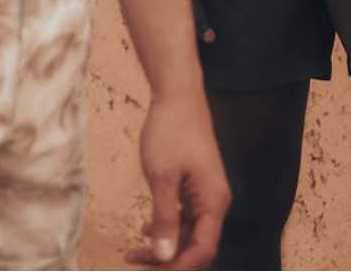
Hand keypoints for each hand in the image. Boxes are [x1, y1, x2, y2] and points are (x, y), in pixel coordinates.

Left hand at [125, 93, 228, 269]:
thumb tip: (164, 256)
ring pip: (190, 234)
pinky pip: (186, 218)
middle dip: (168, 259)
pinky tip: (147, 230)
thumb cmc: (171, 132)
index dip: (177, 265)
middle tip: (135, 260)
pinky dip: (168, 228)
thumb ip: (165, 219)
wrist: (178, 97)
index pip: (202, 250)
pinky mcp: (197, 187)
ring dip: (166, 245)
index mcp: (214, 202)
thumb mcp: (161, 178)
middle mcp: (216, 202)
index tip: (149, 268)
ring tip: (135, 251)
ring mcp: (207, 195)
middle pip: (197, 246)